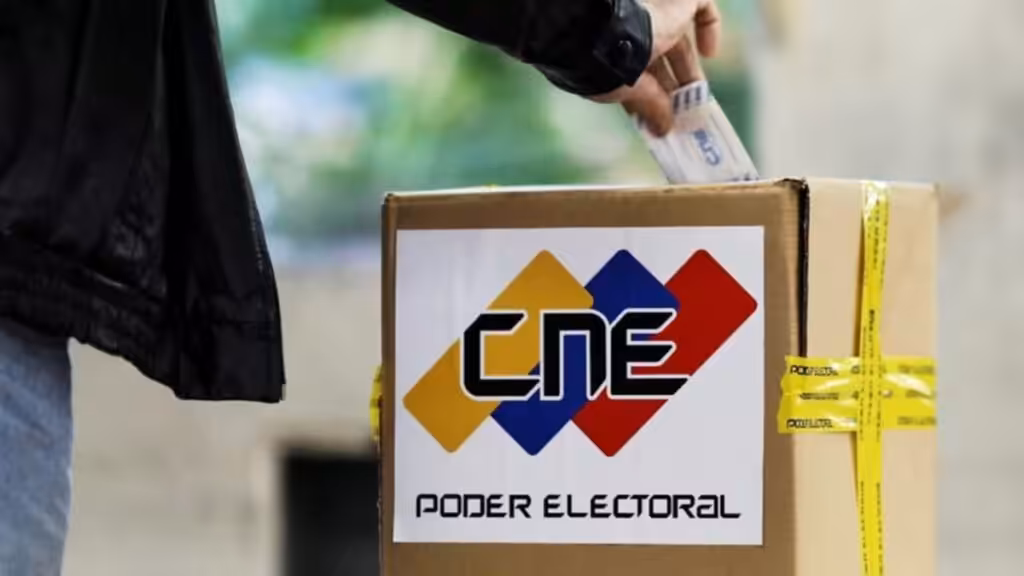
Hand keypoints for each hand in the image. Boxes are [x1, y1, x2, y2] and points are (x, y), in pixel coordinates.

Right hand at [592, 0, 721, 135]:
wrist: (610, 34)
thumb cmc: (608, 65)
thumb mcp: (629, 91)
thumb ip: (650, 107)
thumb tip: (663, 130)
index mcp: (615, 50)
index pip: (637, 74)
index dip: (649, 95)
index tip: (660, 116)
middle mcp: (634, 30)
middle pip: (659, 61)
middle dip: (672, 88)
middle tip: (683, 113)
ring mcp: (657, 13)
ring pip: (679, 42)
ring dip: (689, 73)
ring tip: (697, 99)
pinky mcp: (679, 0)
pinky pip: (701, 7)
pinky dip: (709, 28)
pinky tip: (710, 53)